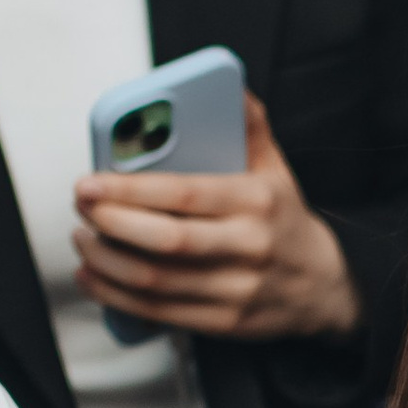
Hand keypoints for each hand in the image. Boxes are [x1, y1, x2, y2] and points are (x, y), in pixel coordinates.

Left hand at [75, 95, 360, 340]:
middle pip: (165, 241)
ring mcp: (236, 289)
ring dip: (107, 260)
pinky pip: (159, 311)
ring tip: (83, 239)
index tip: (91, 181)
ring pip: (155, 280)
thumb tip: (230, 85)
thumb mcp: (275, 169)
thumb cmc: (285, 222)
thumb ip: (249, 126)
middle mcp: (248, 246)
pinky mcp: (224, 322)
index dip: (129, 189)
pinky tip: (94, 277)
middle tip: (83, 206)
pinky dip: (117, 296)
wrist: (323, 285)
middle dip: (111, 223)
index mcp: (256, 201)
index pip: (183, 194)